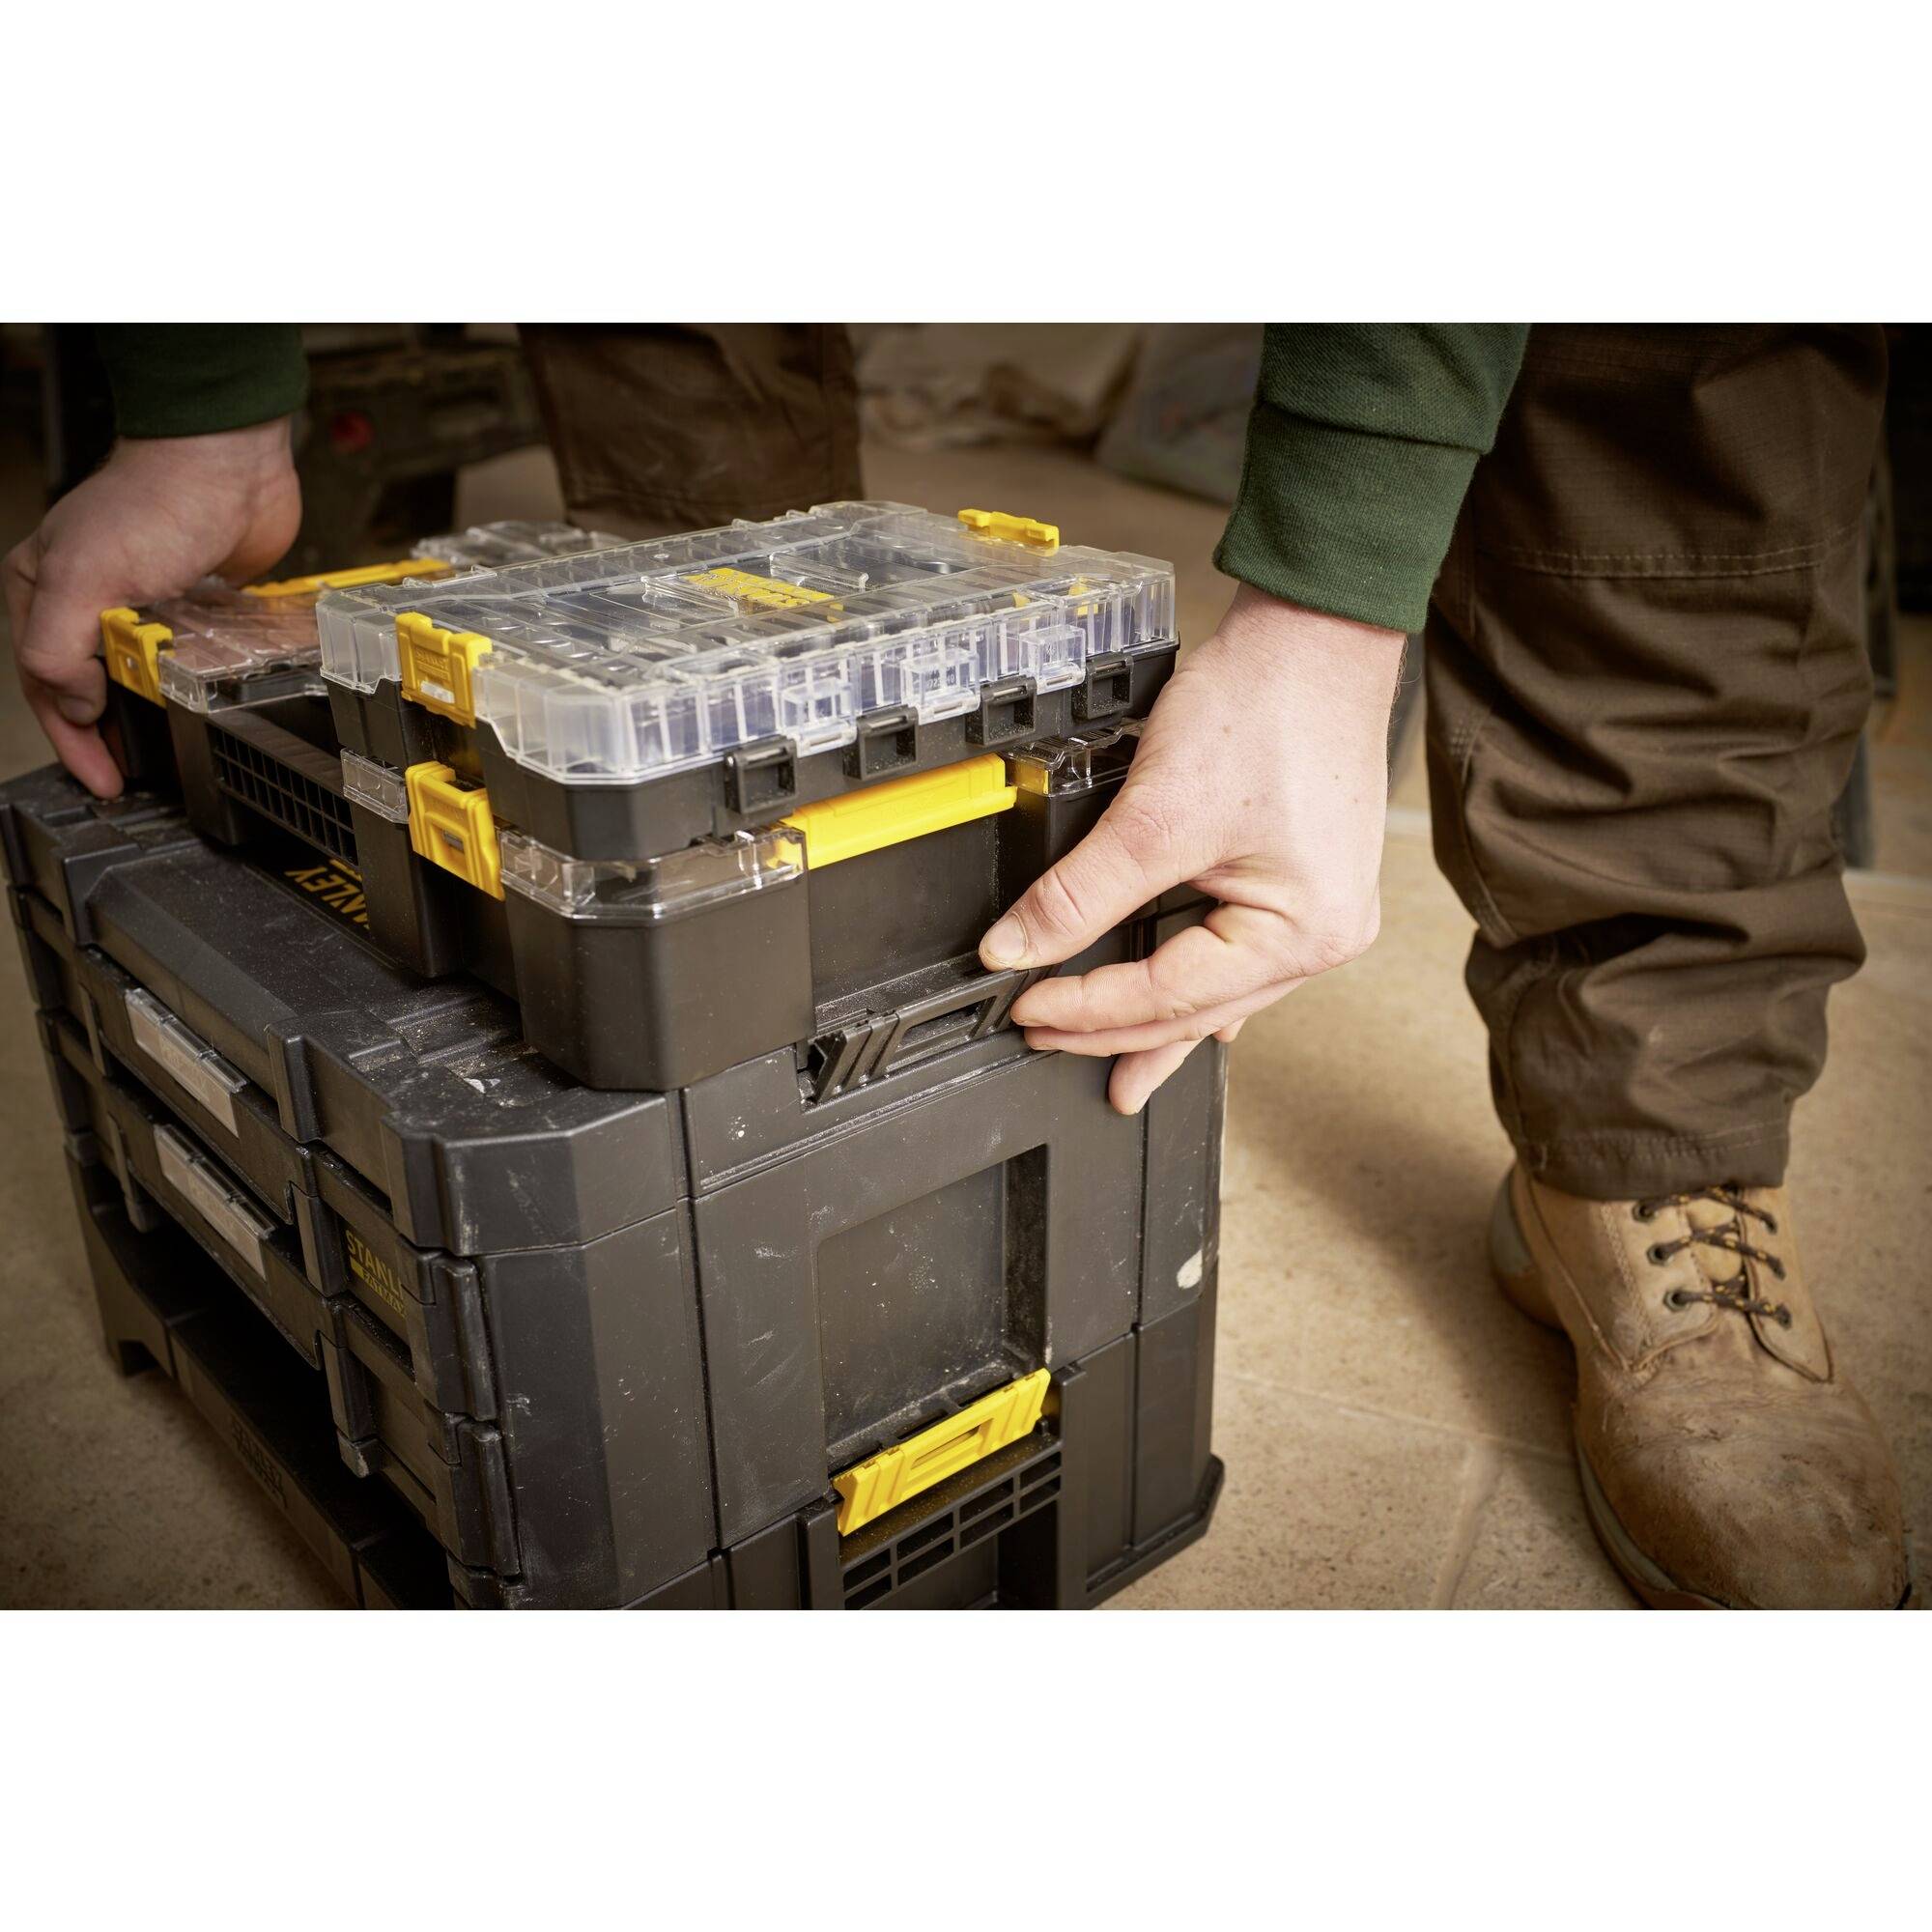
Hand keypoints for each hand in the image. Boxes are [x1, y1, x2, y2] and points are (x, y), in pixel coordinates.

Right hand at [4, 420, 301, 796]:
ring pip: (133, 675)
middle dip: (104, 734)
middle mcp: (88, 597)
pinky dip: (182, 685)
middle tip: (129, 776)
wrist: (229, 463)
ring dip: (144, 714)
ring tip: (162, 754)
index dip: (71, 739)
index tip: (101, 780)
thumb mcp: (83, 576)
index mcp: (43, 589)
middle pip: (86, 685)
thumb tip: (73, 705)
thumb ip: (58, 646)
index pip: (44, 682)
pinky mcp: (192, 601)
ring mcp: (141, 600)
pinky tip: (196, 707)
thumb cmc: (153, 501)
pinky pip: (182, 657)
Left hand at [980, 583, 1404, 1113]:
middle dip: (1117, 1032)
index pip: (1166, 997)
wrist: (1314, 634)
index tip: (1025, 1009)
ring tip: (1116, 1072)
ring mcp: (1322, 912)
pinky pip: (1238, 955)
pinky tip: (1190, 1022)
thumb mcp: (1153, 813)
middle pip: (1195, 1008)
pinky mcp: (1304, 883)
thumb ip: (1078, 893)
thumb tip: (1015, 948)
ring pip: (1218, 991)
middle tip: (1047, 1043)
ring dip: (1158, 1024)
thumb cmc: (1265, 707)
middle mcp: (1325, 936)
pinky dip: (1195, 983)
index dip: (1085, 1009)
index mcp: (1301, 933)